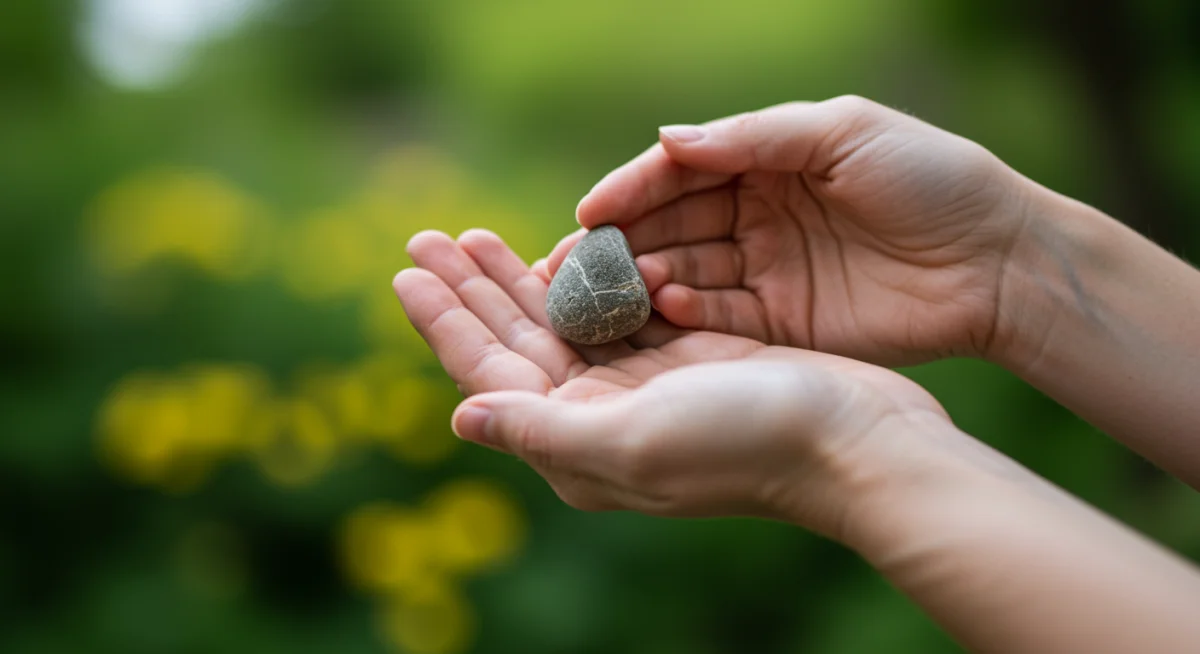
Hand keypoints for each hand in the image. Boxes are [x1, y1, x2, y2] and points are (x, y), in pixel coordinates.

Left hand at [394, 228, 949, 531]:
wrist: (855, 442)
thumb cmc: (747, 445)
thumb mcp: (633, 441)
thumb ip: (541, 431)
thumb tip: (459, 416)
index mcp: (576, 442)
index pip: (489, 374)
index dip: (444, 323)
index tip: (405, 271)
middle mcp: (600, 417)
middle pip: (515, 343)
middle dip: (470, 290)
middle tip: (425, 236)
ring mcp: (641, 386)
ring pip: (558, 323)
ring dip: (515, 278)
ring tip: (472, 235)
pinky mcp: (683, 357)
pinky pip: (611, 311)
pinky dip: (580, 277)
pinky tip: (558, 247)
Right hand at [543, 96, 1030, 365]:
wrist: (999, 262)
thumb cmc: (931, 178)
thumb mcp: (843, 133)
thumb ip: (755, 138)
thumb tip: (667, 139)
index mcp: (769, 160)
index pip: (684, 171)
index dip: (633, 188)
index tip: (589, 209)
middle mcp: (758, 215)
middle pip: (673, 224)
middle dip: (623, 240)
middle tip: (574, 261)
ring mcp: (768, 271)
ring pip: (688, 272)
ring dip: (647, 278)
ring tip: (616, 286)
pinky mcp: (783, 324)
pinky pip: (721, 318)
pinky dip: (690, 313)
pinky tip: (667, 305)